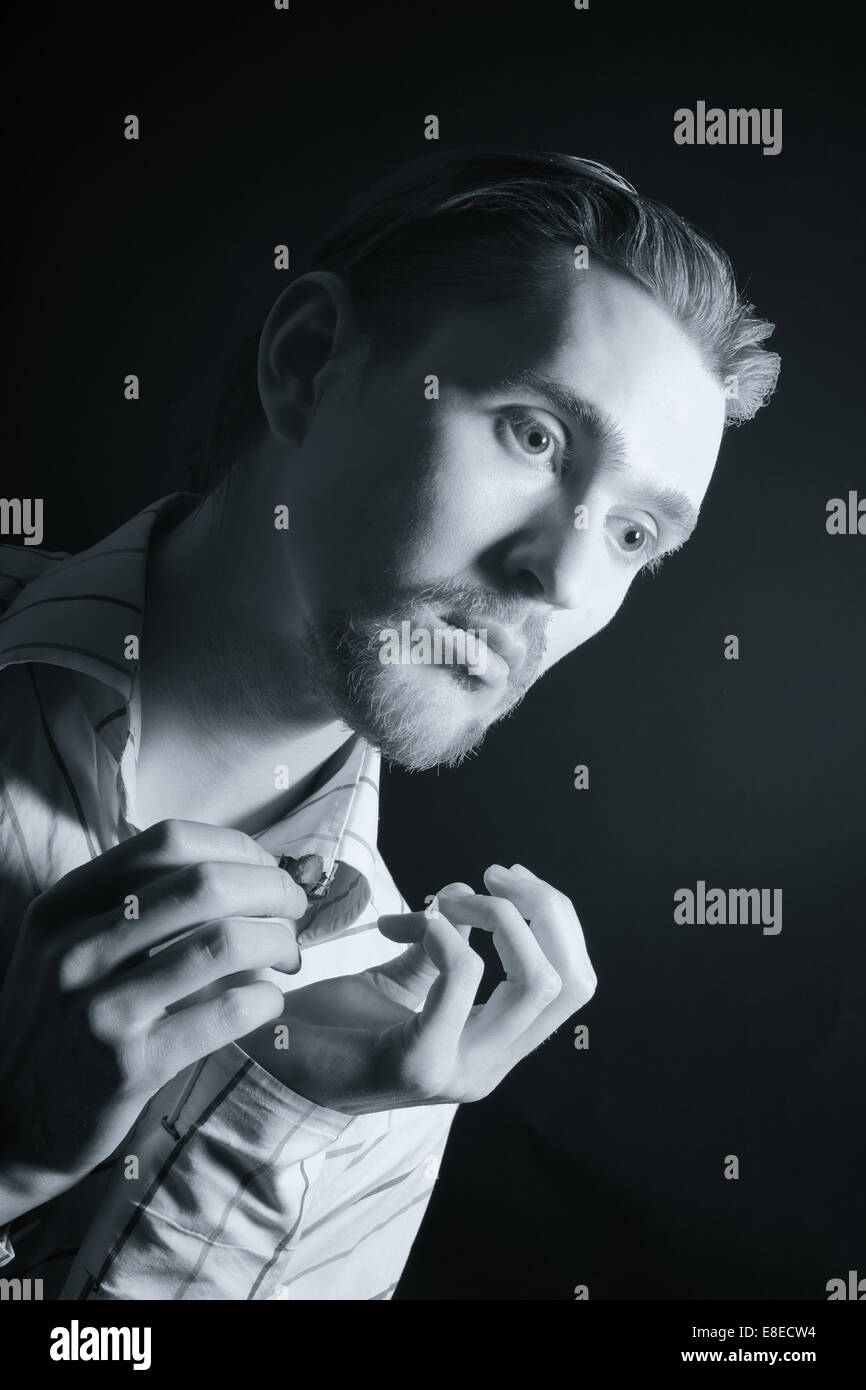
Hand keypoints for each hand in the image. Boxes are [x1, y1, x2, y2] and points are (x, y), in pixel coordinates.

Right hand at [0, 819, 306, 1220]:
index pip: (168, 841)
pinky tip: (268, 1001)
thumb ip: (138, 906)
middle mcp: (75, 948)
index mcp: (65, 905)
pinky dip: (265, 998)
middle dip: (271, 890)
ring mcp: (100, 1007)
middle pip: (206, 884)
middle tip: (293, 910)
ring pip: (223, 942)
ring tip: (287, 955)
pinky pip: (225, 1012)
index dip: (236, 847)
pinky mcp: (130, 1066)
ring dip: (278, 941)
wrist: (11, 1122)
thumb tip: (246, 869)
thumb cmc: (62, 1024)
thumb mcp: (72, 947)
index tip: (265, 868)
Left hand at [240, 863, 595, 1112]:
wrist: (264, 1063)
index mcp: (494, 1050)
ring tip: (448, 896)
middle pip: (568, 980)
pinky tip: (395, 924)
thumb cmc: (331, 1024)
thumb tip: (470, 890)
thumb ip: (445, 944)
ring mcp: (459, 1072)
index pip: (574, 984)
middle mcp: (488, 1069)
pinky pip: (462, 973)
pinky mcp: (419, 1062)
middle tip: (493, 874)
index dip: (555, 918)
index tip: (502, 880)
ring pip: (535, 980)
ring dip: (498, 916)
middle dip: (542, 909)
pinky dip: (439, 929)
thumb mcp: (402, 977)